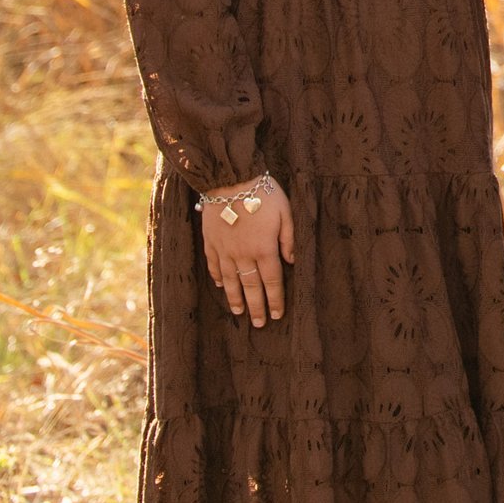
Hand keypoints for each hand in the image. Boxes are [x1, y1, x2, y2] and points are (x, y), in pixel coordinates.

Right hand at [200, 173, 295, 324]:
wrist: (231, 178)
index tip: (277, 315)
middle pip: (251, 287)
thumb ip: (289, 239)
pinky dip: (218, 278)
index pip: (272, 281)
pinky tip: (221, 286)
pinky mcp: (210, 242)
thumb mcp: (286, 212)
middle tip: (259, 324)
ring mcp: (224, 250)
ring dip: (236, 298)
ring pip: (231, 281)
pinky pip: (214, 265)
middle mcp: (243, 255)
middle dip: (257, 307)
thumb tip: (292, 261)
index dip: (275, 300)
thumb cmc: (263, 193)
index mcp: (264, 248)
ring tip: (240, 312)